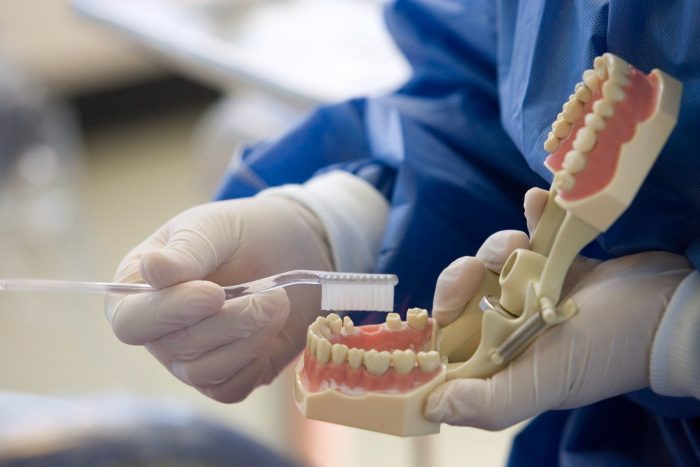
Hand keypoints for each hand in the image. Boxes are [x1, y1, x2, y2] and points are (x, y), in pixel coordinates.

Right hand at [107, 196, 332, 402]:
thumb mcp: (213, 229)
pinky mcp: (225, 377)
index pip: (132, 322)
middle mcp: (157, 333)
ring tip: (278, 303)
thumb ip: (186, 251)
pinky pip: (231, 388)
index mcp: (136, 291)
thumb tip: (152, 269)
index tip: (214, 293)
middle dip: (229, 321)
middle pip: (175, 349)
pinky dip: (256, 361)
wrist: (289, 248)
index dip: (171, 313)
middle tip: (271, 294)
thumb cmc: (240, 233)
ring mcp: (189, 360)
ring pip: (205, 372)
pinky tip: (270, 329)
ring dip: (249, 339)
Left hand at [426, 189, 691, 429]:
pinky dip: (531, 217)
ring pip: (493, 261)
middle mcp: (513, 330)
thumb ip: (488, 402)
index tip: (457, 292)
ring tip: (524, 243)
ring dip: (500, 245)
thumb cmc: (605, 349)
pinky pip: (532, 234)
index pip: (447, 339)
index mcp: (502, 361)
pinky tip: (535, 201)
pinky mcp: (559, 265)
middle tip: (483, 265)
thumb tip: (430, 405)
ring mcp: (535, 294)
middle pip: (464, 295)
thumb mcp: (543, 383)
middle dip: (466, 273)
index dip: (441, 314)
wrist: (671, 310)